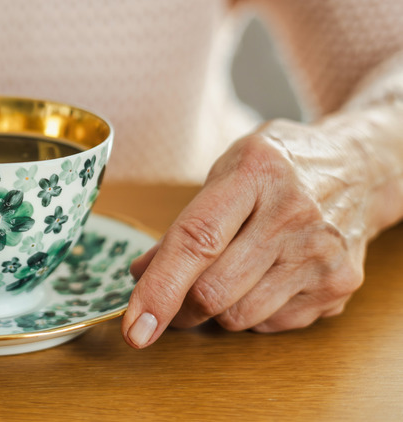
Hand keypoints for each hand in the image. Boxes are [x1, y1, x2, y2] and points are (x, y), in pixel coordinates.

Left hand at [121, 118, 375, 347]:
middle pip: (214, 291)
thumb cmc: (277, 170)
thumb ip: (184, 224)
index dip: (160, 288)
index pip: (196, 241)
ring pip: (238, 317)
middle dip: (178, 308)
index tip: (135, 326)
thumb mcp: (225, 174)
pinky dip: (252, 312)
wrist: (360, 169)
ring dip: (215, 311)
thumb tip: (141, 276)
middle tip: (167, 302)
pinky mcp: (338, 286)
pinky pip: (270, 325)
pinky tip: (263, 278)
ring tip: (226, 275)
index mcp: (256, 173)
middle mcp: (294, 214)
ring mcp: (321, 254)